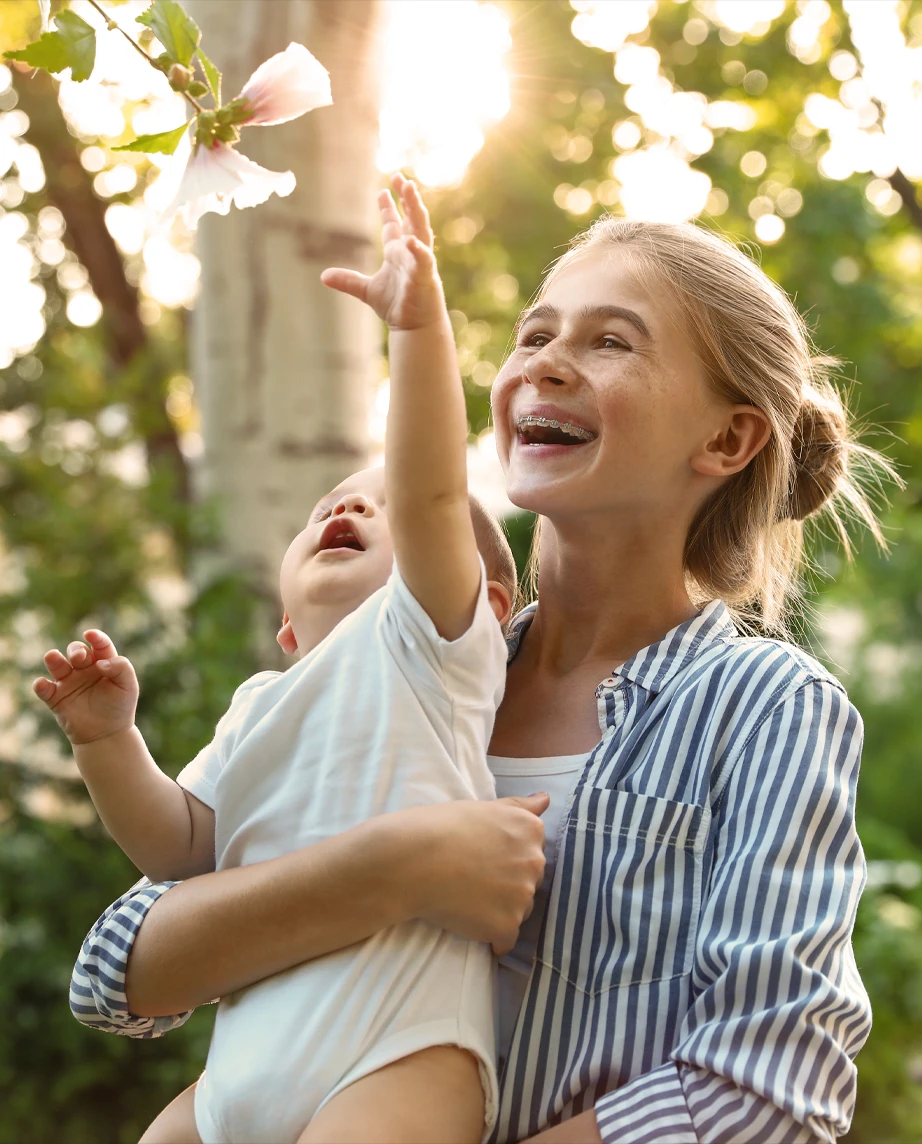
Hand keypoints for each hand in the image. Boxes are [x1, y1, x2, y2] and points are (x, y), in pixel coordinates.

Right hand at [32, 629, 137, 745]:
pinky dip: (40, 685)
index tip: (91, 634)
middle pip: (76, 651)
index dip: (96, 637)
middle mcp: (83, 669)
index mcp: (103, 662)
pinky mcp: (56, 698)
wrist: (107, 735)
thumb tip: (102, 663)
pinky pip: (44, 689)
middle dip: (76, 650)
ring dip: (53, 659)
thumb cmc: (120, 707)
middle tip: (80, 657)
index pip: (99, 645)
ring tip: (52, 657)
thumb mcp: (128, 686)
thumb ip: (122, 668)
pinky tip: (42, 684)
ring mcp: (68, 682)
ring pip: (57, 664)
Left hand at [321, 173, 445, 330]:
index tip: (384, 190)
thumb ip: (347, 281)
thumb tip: (323, 276)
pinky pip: (423, 259)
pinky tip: (409, 240)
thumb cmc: (397, 307)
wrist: (414, 328)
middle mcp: (410, 252)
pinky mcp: (426, 277)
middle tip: (400, 177)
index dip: (389, 206)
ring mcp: (420, 262)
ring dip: (416, 209)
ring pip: (421, 230)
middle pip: (411, 219)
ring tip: (410, 189)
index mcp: (398, 253)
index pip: (395, 224)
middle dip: (407, 198)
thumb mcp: (366, 291)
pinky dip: (418, 250)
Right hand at [400, 793, 549, 954]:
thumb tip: (545, 799)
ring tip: (469, 901)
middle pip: (528, 882)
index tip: (483, 858)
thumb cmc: (442, 827)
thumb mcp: (485, 807)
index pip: (532, 851)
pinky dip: (491, 938)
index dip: (505, 857)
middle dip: (507, 884)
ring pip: (520, 911)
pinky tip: (469, 924)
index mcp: (531, 830)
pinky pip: (505, 940)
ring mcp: (523, 895)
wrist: (413, 859)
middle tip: (473, 880)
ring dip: (501, 910)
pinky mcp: (507, 925)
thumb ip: (520, 807)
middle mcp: (535, 861)